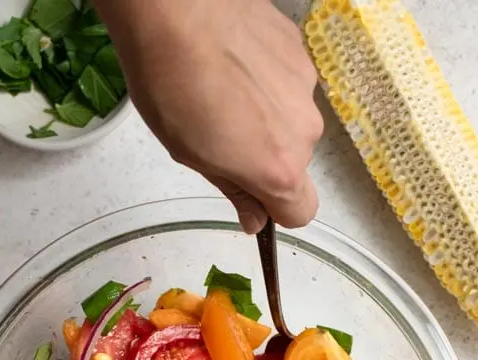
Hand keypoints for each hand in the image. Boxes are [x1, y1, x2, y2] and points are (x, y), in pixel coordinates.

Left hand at [100, 0, 322, 231]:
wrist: (173, 9)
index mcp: (277, 169)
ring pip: (291, 119)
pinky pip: (287, 82)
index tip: (253, 198)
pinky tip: (231, 64)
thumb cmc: (172, 84)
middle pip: (294, 161)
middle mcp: (304, 131)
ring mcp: (305, 87)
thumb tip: (254, 219)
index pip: (302, 212)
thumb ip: (234, 191)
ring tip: (222, 93)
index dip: (276, 210)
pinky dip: (265, 81)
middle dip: (265, 157)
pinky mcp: (298, 50)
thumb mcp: (193, 156)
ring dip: (265, 116)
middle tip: (220, 135)